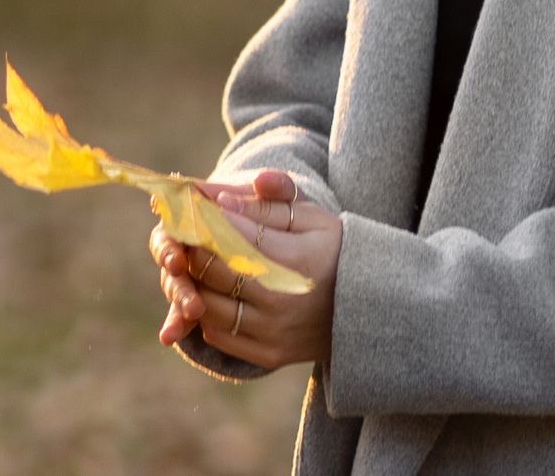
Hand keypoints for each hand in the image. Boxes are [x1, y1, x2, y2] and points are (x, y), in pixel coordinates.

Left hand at [149, 168, 339, 370]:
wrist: (368, 306)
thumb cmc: (335, 251)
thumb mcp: (313, 218)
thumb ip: (270, 204)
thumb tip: (222, 201)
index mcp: (296, 260)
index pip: (231, 237)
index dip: (206, 221)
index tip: (194, 208)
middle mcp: (282, 301)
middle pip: (214, 272)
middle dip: (193, 248)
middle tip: (185, 233)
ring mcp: (274, 332)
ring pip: (209, 306)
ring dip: (194, 283)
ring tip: (195, 263)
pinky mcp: (269, 354)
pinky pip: (218, 335)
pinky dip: (206, 314)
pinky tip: (211, 294)